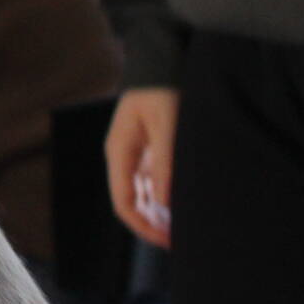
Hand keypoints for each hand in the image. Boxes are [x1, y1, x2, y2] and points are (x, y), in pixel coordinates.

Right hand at [104, 86, 178, 248]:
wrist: (163, 64)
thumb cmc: (164, 91)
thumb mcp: (168, 126)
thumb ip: (165, 164)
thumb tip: (163, 204)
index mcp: (119, 151)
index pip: (123, 201)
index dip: (143, 226)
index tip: (168, 240)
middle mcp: (122, 156)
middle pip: (130, 202)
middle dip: (151, 224)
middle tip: (180, 240)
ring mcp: (133, 154)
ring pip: (141, 195)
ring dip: (158, 214)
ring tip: (184, 226)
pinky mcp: (147, 151)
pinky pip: (150, 183)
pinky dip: (163, 199)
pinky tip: (181, 205)